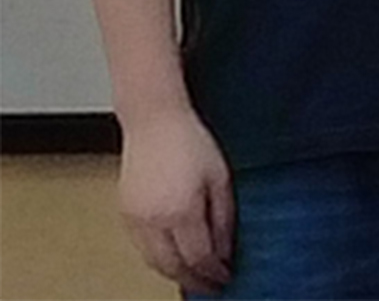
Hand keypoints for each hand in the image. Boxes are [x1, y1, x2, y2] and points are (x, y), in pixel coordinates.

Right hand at [115, 107, 233, 292]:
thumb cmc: (191, 141)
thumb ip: (224, 218)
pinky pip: (142, 248)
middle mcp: (154, 220)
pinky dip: (159, 258)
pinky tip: (174, 256)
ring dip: (175, 274)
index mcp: (181, 210)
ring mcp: (135, 219)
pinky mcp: (125, 215)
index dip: (214, 272)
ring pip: (154, 262)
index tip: (226, 277)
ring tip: (194, 276)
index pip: (199, 257)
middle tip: (211, 286)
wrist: (154, 121)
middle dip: (194, 281)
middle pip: (173, 267)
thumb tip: (225, 250)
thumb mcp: (220, 177)